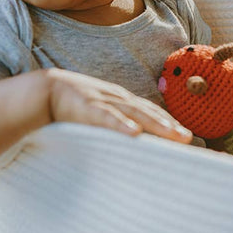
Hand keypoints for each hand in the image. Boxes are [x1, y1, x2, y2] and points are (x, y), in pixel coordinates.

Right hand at [46, 69, 191, 142]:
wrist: (43, 90)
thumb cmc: (72, 106)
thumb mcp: (99, 113)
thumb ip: (116, 124)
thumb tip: (135, 142)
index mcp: (121, 101)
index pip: (151, 112)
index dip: (169, 123)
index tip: (187, 138)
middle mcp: (117, 99)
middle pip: (149, 112)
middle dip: (170, 125)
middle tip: (189, 139)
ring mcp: (103, 101)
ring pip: (135, 113)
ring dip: (156, 124)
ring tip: (174, 135)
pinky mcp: (86, 108)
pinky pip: (106, 117)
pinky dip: (120, 124)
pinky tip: (134, 133)